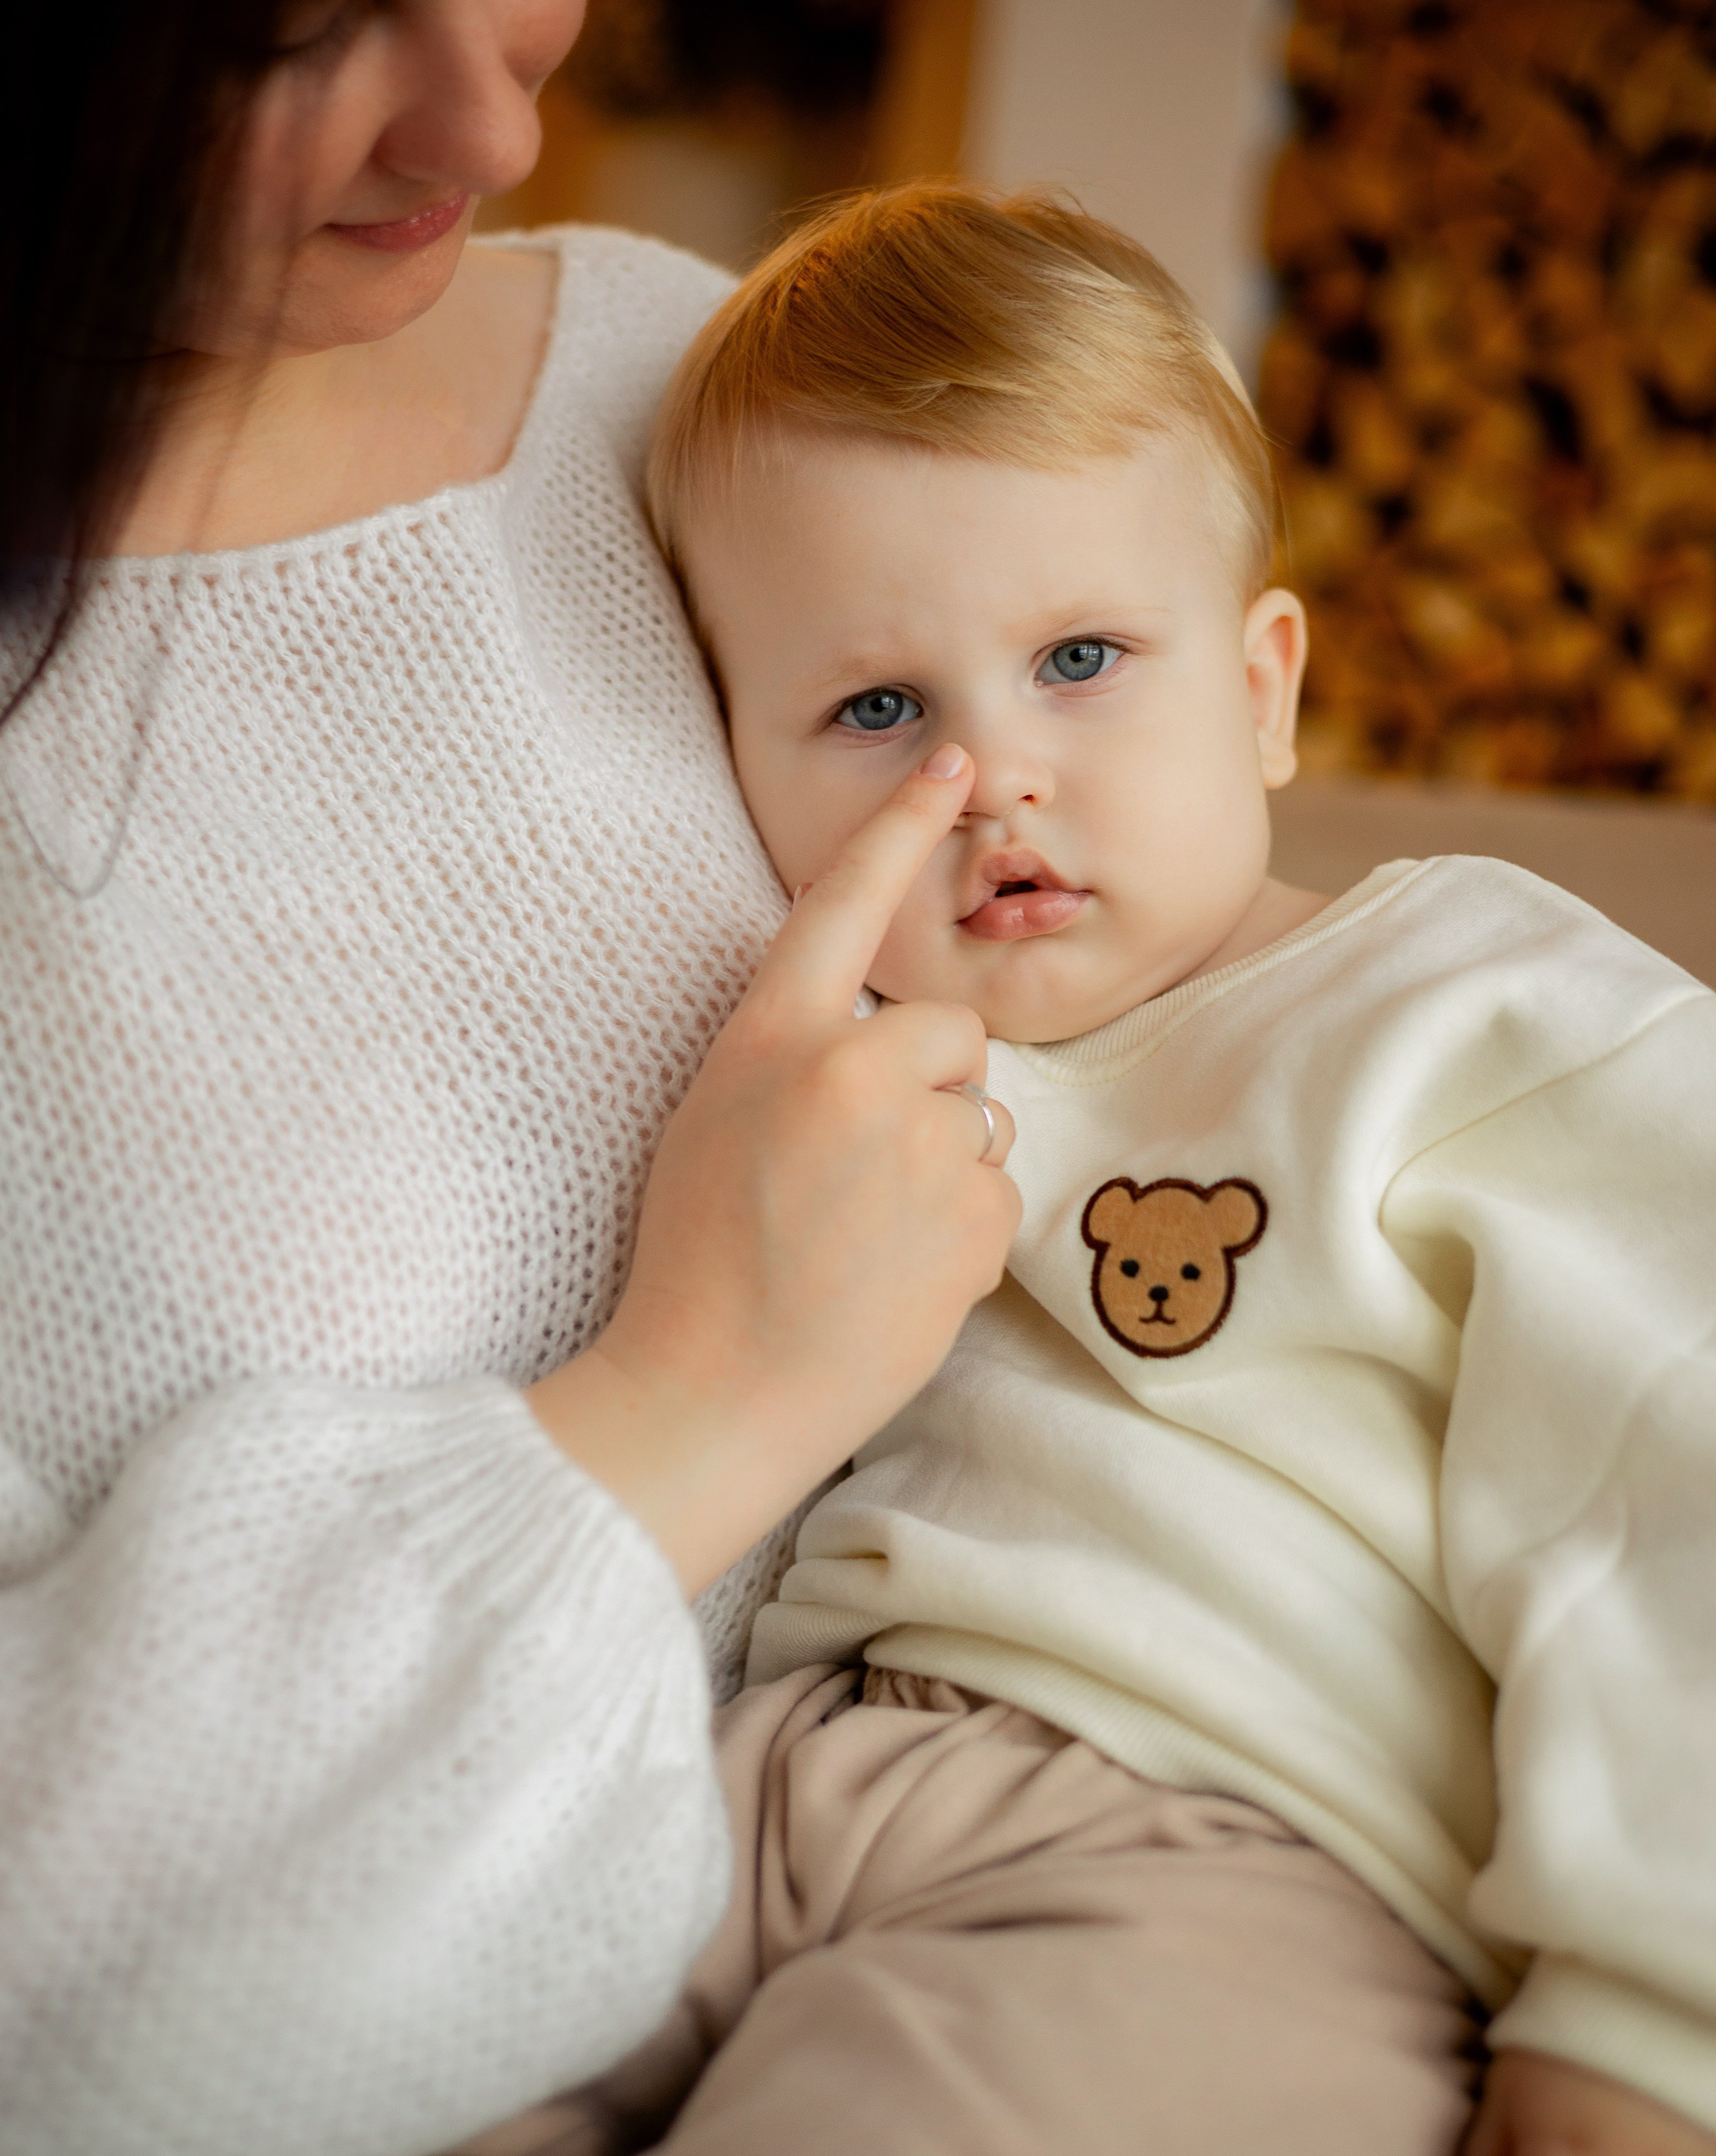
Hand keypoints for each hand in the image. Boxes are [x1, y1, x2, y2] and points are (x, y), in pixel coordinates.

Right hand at [528, 746, 1019, 1594]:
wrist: (712, 1394)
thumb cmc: (700, 1259)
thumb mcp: (715, 1119)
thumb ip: (797, 1057)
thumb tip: (898, 1047)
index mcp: (771, 1040)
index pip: (842, 905)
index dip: (899, 828)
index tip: (950, 761)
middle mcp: (852, 1073)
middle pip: (946, 1032)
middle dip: (925, 1087)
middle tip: (853, 1172)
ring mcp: (919, 1147)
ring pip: (977, 1114)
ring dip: (942, 1161)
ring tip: (864, 1234)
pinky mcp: (972, 1219)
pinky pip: (996, 1191)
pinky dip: (961, 1228)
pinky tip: (895, 1273)